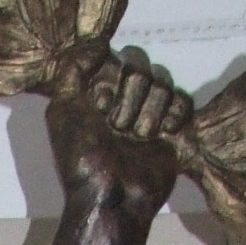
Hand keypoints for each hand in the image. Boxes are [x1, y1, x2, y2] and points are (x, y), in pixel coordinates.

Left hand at [48, 51, 192, 216]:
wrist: (111, 200)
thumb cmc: (83, 161)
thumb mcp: (62, 110)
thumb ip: (73, 70)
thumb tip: (99, 44)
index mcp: (101, 97)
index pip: (117, 60)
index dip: (110, 83)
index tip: (98, 110)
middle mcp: (126, 104)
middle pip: (141, 68)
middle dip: (128, 99)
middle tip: (118, 130)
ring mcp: (151, 116)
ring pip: (163, 83)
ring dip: (148, 111)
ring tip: (136, 139)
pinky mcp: (174, 132)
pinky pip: (184, 101)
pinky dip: (174, 115)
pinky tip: (162, 135)